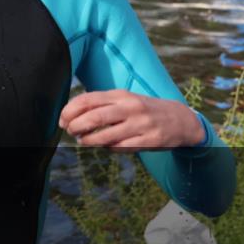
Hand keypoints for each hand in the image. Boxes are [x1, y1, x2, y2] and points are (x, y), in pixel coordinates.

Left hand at [58, 89, 205, 150]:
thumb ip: (101, 104)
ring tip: (83, 140)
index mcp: (121, 95)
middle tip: (70, 131)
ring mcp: (141, 124)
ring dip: (89, 141)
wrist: (180, 119)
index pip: (88, 100)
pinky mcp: (150, 141)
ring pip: (106, 136)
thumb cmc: (143, 109)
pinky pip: (122, 148)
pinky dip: (109, 148)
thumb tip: (72, 113)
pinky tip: (105, 146)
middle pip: (94, 117)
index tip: (62, 120)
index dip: (70, 111)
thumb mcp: (124, 99)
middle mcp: (131, 107)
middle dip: (76, 126)